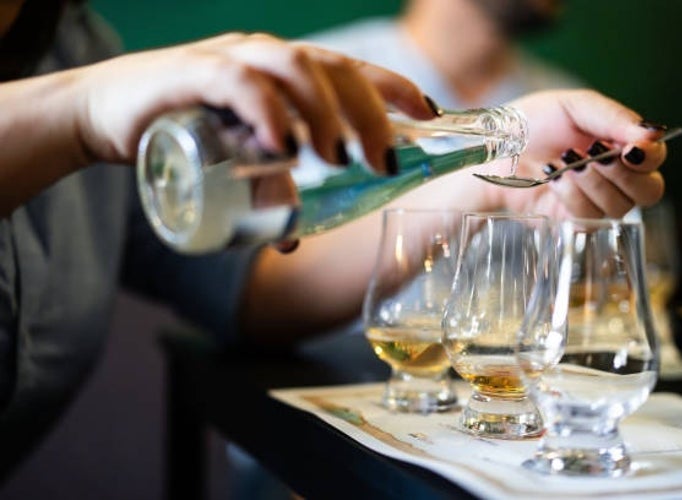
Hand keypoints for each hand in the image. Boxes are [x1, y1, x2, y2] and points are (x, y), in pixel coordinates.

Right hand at [74, 33, 436, 173]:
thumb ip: (268, 194)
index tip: (431, 116)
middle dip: (370, 113)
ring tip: (340, 157)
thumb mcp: (236, 165)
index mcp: (285, 74)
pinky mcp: (192, 73)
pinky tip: (285, 146)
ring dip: (326, 113)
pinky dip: (267, 111)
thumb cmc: (178, 134)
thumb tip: (293, 242)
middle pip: (335, 69)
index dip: (395, 88)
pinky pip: (238, 82)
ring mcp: (230, 60)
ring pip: (295, 69)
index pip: (352, 71)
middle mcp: (266, 58)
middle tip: (386, 161)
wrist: (101, 115)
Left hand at [494, 89, 667, 217]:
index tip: (630, 149)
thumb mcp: (572, 107)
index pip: (656, 157)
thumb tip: (654, 133)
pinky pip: (589, 219)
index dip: (648, 156)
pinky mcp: (573, 220)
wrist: (493, 151)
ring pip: (618, 207)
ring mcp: (596, 201)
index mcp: (620, 143)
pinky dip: (571, 197)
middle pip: (649, 191)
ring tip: (563, 163)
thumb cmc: (532, 124)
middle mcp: (616, 176)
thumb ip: (613, 117)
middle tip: (592, 157)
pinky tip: (553, 180)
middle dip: (621, 175)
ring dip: (590, 183)